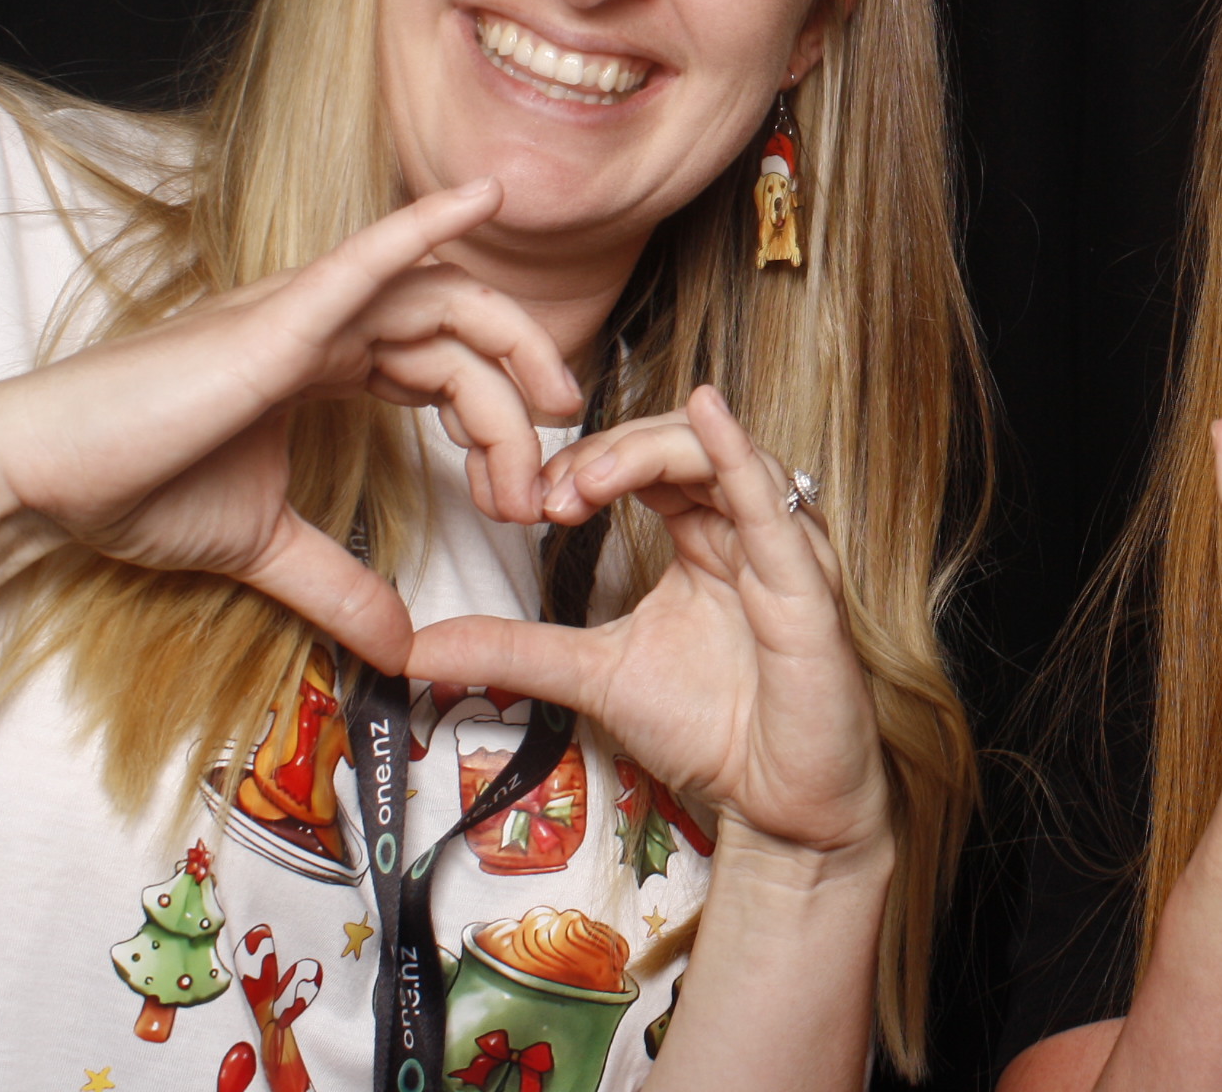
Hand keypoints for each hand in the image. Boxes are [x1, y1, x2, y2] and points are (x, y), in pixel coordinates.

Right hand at [0, 178, 581, 671]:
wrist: (37, 484)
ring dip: (507, 357)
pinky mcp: (271, 321)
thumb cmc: (132, 494)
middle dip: (522, 389)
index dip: (496, 418)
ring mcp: (296, 309)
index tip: (518, 495)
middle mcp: (318, 319)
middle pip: (460, 330)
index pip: (442, 364)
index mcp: (319, 355)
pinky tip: (482, 196)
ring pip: (439, 306)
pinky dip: (425, 223)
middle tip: (558, 463)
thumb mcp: (264, 547)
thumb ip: (340, 585)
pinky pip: (364, 259)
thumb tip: (401, 647)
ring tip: (551, 417)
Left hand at [406, 386, 890, 863]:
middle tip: (551, 494)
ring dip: (650, 452)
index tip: (534, 502)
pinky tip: (708, 413)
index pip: (650, 462)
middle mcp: (748, 531)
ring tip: (589, 479)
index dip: (590, 463)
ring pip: (723, 456)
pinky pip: (773, 505)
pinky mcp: (806, 586)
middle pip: (682, 444)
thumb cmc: (715, 731)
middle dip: (610, 453)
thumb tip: (415, 648)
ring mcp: (783, 551)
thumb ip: (514, 651)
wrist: (781, 808)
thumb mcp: (594, 676)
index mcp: (707, 538)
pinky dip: (739, 454)